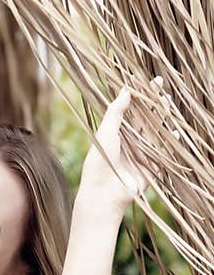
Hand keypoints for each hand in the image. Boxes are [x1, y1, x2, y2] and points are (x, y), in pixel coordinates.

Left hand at [78, 75, 172, 215]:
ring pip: (155, 131)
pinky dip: (169, 142)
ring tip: (168, 100)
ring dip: (162, 116)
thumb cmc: (99, 163)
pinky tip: (175, 131)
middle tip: (161, 83)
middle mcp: (128, 144)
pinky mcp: (150, 168)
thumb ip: (115, 112)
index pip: (129, 111)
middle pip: (144, 118)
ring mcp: (140, 155)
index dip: (138, 96)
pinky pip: (163, 153)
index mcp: (115, 135)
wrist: (103, 194)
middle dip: (152, 101)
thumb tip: (125, 90)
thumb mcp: (105, 133)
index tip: (146, 80)